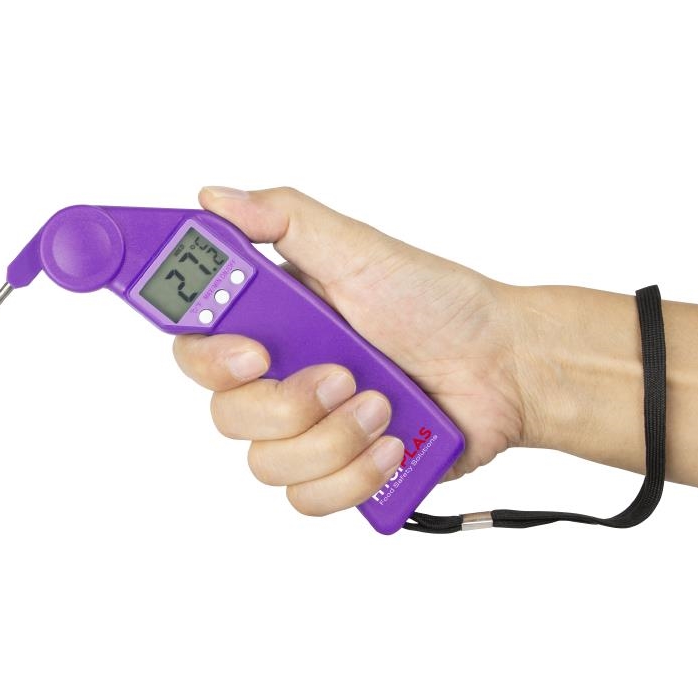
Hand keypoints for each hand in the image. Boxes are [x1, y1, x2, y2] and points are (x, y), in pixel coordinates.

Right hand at [172, 186, 526, 515]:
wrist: (501, 368)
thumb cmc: (436, 305)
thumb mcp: (359, 249)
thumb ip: (284, 219)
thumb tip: (215, 199)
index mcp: (271, 325)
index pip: (195, 347)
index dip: (208, 357)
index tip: (253, 352)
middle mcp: (277, 381)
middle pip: (226, 416)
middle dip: (290, 402)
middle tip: (343, 375)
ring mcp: (305, 434)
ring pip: (267, 464)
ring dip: (333, 438)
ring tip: (384, 406)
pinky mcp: (337, 475)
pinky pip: (308, 499)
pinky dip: (355, 475)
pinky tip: (391, 445)